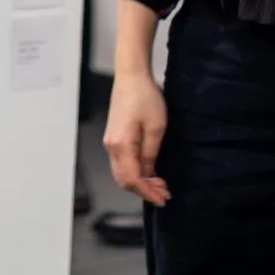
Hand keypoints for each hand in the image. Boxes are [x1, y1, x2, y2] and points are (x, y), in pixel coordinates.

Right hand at [103, 69, 170, 206]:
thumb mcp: (156, 127)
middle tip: (164, 194)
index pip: (132, 179)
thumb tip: (148, 174)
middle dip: (144, 191)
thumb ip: (151, 153)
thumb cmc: (145, 97)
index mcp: (121, 145)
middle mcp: (111, 146)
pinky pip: (122, 163)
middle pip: (124, 180)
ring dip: (139, 182)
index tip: (163, 199)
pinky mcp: (114, 137)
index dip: (148, 192)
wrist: (131, 75)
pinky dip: (134, 172)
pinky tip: (149, 172)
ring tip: (159, 185)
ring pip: (122, 173)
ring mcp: (110, 141)